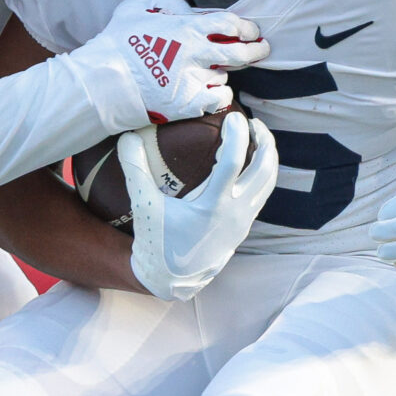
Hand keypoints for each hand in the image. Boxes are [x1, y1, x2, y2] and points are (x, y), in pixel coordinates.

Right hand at [69, 0, 267, 130]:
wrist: (102, 83)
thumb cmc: (116, 44)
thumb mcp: (137, 7)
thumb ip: (167, 2)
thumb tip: (186, 8)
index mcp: (186, 29)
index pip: (230, 24)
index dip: (245, 27)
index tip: (250, 30)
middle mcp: (196, 55)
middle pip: (240, 53)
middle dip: (256, 50)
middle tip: (261, 49)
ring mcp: (194, 81)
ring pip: (225, 76)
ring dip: (221, 73)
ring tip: (205, 72)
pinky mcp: (189, 104)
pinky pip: (219, 99)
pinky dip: (219, 95)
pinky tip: (209, 91)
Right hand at [120, 111, 277, 301]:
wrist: (172, 278)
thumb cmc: (156, 241)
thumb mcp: (144, 206)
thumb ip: (135, 170)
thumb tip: (126, 136)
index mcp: (213, 206)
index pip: (233, 162)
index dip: (236, 135)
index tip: (233, 117)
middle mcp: (235, 212)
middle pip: (263, 169)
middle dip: (264, 141)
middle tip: (252, 121)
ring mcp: (243, 220)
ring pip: (268, 182)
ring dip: (268, 156)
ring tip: (257, 136)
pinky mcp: (244, 225)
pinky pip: (263, 193)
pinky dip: (263, 172)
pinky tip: (252, 161)